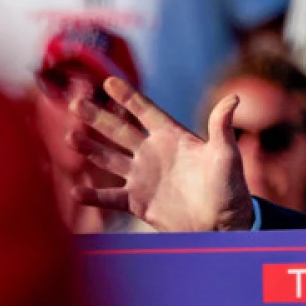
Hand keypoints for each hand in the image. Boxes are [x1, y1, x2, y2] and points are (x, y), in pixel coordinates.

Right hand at [68, 76, 255, 231]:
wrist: (222, 224)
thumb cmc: (230, 188)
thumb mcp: (226, 155)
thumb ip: (222, 128)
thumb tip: (234, 98)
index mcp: (173, 137)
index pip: (146, 111)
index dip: (128, 97)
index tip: (108, 81)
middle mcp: (153, 153)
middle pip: (119, 131)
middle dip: (97, 117)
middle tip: (75, 103)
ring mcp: (142, 176)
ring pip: (108, 158)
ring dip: (89, 148)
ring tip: (70, 136)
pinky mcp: (137, 201)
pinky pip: (109, 196)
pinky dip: (93, 195)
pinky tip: (76, 190)